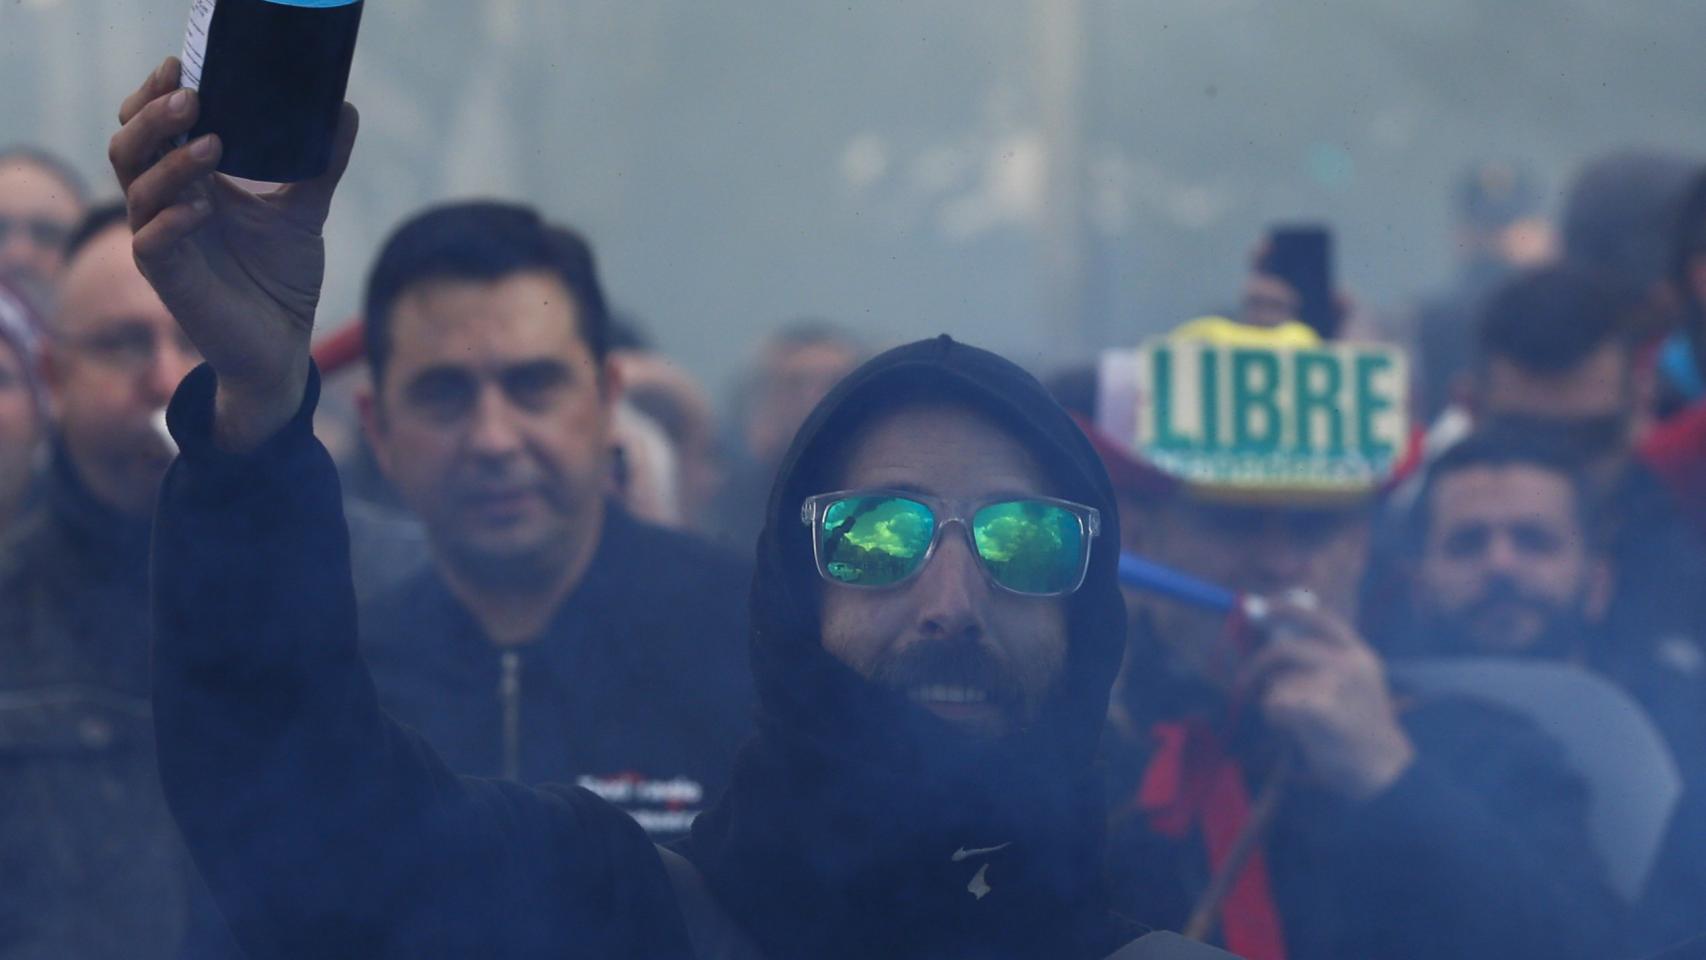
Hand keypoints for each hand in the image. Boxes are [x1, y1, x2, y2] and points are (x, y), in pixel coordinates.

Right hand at [109, 56, 358, 450]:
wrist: (283, 345)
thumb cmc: (280, 278)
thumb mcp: (305, 211)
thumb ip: (321, 164)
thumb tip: (345, 110)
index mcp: (188, 184)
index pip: (149, 129)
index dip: (154, 97)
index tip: (182, 67)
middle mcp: (166, 208)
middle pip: (128, 149)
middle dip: (153, 119)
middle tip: (192, 98)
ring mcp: (162, 243)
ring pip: (138, 191)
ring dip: (172, 164)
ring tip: (213, 145)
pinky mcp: (169, 280)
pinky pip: (152, 243)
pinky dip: (173, 221)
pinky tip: (202, 207)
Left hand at [1236, 593, 1415, 800]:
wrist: (1384, 768)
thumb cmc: (1360, 727)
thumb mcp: (1356, 683)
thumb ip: (1323, 659)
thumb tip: (1277, 637)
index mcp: (1357, 654)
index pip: (1317, 617)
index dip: (1284, 608)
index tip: (1258, 608)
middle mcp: (1347, 663)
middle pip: (1283, 649)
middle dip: (1256, 665)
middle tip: (1244, 681)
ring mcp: (1335, 685)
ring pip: (1277, 683)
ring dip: (1273, 700)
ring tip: (1295, 721)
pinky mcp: (1319, 709)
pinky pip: (1275, 704)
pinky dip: (1274, 717)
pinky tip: (1291, 730)